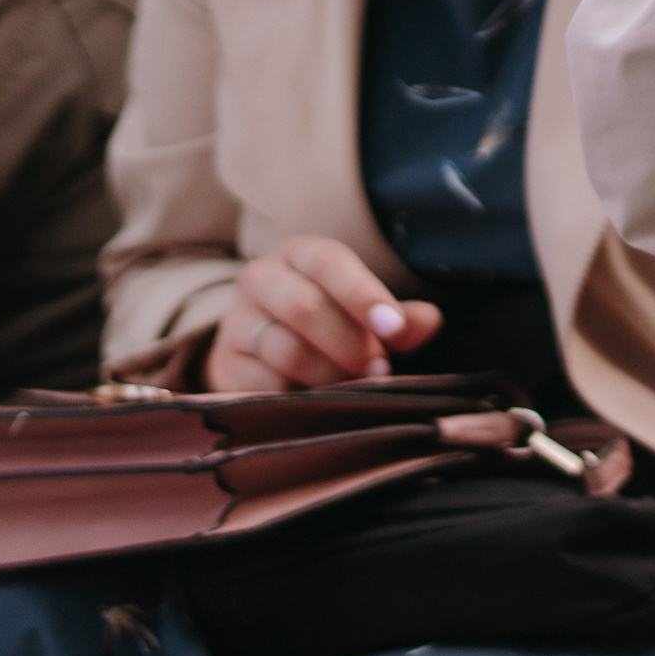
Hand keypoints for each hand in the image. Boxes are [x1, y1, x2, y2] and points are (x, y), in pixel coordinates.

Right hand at [204, 234, 443, 391]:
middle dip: (350, 342)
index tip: (394, 327)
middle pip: (305, 306)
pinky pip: (262, 385)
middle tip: (380, 370)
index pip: (329, 262)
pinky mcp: (224, 365)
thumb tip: (430, 322)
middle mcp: (261, 278)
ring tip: (355, 388)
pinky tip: (316, 402)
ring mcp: (237, 322)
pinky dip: (297, 397)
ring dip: (329, 375)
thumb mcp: (366, 314)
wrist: (262, 353)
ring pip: (285, 349)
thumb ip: (398, 319)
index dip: (363, 294)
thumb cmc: (330, 323)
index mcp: (301, 253)